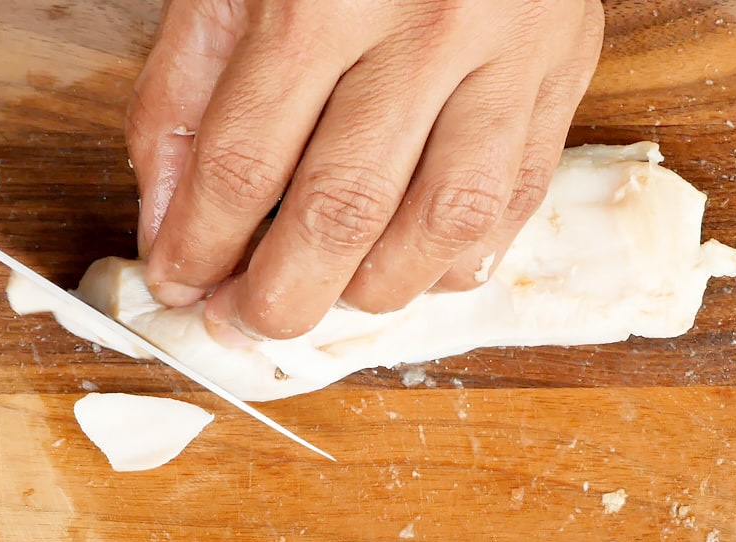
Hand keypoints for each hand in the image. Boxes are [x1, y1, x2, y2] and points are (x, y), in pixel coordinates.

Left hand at [127, 0, 603, 344]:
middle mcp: (428, 31)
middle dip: (279, 294)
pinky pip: (516, 204)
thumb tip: (170, 223)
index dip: (201, 243)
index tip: (176, 280)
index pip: (247, 162)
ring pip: (443, 229)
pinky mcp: (565, 74)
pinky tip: (407, 263)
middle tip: (242, 317)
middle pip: (344, 212)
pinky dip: (457, 258)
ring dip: (371, 292)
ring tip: (323, 296)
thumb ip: (188, 90)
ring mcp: (510, 58)